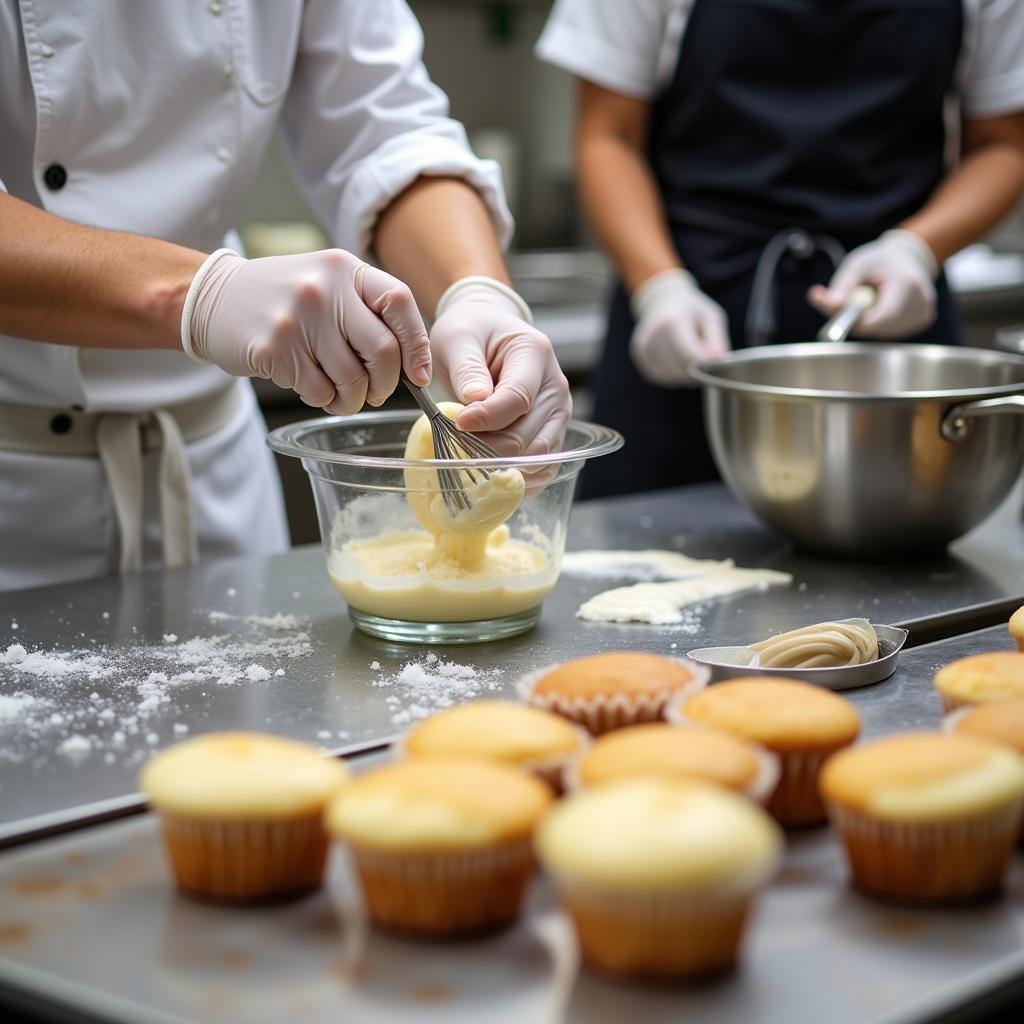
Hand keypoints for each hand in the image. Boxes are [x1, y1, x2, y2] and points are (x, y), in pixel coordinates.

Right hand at [184, 249, 430, 413]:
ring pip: (352, 380)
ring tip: (342, 395)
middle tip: (375, 392)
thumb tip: (413, 365)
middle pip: (382, 352)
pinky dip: (325, 400)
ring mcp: (297, 319)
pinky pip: (320, 392)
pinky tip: (314, 389)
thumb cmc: (284, 298)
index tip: (419, 375)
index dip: (417, 345)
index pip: (400, 302)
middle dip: (386, 384)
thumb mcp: (328, 282)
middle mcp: (323, 288)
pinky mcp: (275, 349)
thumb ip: (367, 311)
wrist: (214, 299)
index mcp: (344, 268)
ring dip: (354, 399)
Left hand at [429, 277, 571, 455]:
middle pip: (526, 436)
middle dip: (486, 447)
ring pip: (534, 458)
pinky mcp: (554, 435)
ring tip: (467, 455)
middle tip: (453, 444)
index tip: (457, 424)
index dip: (487, 419)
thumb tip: (475, 404)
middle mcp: (556, 387)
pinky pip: (542, 470)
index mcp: (536, 354)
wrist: (488, 334)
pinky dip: (516, 477)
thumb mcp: (458, 338)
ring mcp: (559, 414)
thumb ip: (466, 369)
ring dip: (498, 465)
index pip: (517, 398)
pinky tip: (488, 472)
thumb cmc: (471, 333)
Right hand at [629, 269, 729, 385]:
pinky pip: (660, 377)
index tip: (716, 360)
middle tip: (706, 362)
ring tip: (692, 360)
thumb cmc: (691, 310)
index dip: (707, 363)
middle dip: (697, 371)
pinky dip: (673, 376)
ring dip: (685, 375)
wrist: (662, 300)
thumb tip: (718, 361)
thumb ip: (716, 340)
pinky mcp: (639, 355)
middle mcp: (653, 334)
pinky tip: (678, 362)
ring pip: (670, 377)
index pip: (690, 355)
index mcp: (672, 320)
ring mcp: (643, 346)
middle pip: (680, 368)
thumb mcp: (711, 317)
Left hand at [807, 229, 937, 337]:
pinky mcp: (924, 319)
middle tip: (854, 304)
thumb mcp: (856, 266)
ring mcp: (925, 311)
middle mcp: (922, 299)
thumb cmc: (879, 261)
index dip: (859, 322)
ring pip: (886, 332)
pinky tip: (883, 306)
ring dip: (871, 322)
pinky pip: (893, 331)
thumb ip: (840, 287)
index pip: (881, 318)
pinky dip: (882, 324)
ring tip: (872, 300)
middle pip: (882, 328)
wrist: (907, 257)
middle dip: (861, 321)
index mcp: (907, 283)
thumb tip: (820, 300)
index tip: (844, 313)